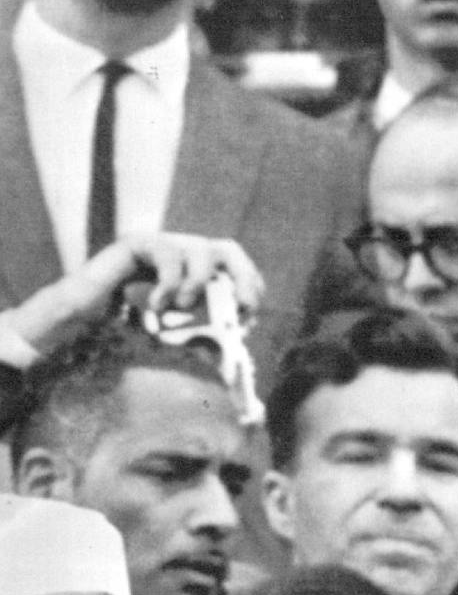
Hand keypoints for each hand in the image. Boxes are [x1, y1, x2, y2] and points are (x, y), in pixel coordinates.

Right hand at [3, 233, 264, 358]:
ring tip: (182, 306)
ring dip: (200, 281)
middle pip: (227, 248)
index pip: (235, 268)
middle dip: (241, 275)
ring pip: (201, 248)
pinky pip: (168, 252)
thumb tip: (237, 351)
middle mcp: (181, 255)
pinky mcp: (137, 243)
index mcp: (193, 273)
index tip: (248, 315)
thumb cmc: (119, 336)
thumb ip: (201, 339)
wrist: (72, 329)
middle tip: (240, 306)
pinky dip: (170, 280)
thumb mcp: (171, 339)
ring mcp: (159, 245)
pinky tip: (157, 305)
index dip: (249, 286)